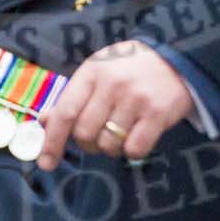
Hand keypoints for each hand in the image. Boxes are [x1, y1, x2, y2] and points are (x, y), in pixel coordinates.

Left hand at [35, 41, 194, 169]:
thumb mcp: (97, 73)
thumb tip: (43, 122)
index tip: (45, 163)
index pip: (65, 112)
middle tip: (98, 136)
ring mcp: (135, 98)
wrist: (176, 56)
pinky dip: (132, 151)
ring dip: (110, 148)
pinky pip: (134, 149)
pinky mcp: (157, 113)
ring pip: (108, 145)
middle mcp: (112, 84)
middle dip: (87, 144)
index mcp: (92, 72)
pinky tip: (137, 136)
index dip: (52, 141)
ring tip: (120, 133)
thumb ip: (71, 98)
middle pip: (84, 133)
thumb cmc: (128, 68)